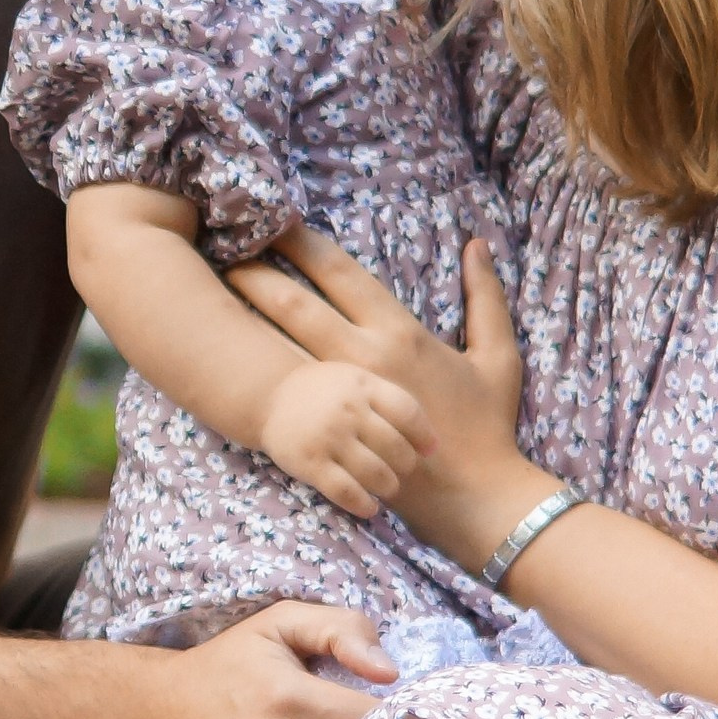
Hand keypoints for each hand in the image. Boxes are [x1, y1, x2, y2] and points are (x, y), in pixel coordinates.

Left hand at [228, 229, 532, 561]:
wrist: (475, 496)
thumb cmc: (488, 426)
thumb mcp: (497, 356)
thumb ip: (486, 297)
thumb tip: (477, 245)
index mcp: (399, 333)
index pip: (340, 274)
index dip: (303, 244)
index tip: (276, 222)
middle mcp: (363, 358)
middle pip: (296, 305)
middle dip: (258, 273)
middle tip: (226, 249)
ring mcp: (342, 395)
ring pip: (282, 344)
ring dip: (249, 314)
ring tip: (220, 289)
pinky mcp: (332, 428)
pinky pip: (287, 389)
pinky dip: (259, 364)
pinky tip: (233, 349)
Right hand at [258, 357, 424, 518]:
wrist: (269, 395)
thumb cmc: (323, 390)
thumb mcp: (355, 378)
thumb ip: (390, 401)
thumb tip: (433, 445)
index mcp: (363, 385)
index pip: (407, 411)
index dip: (423, 435)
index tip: (428, 450)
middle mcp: (347, 410)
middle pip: (395, 447)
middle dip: (405, 465)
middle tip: (401, 470)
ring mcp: (328, 437)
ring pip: (375, 473)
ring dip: (388, 486)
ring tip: (386, 486)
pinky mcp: (310, 463)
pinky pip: (346, 491)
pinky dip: (364, 504)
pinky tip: (369, 507)